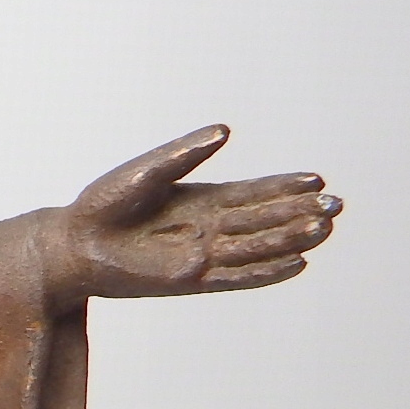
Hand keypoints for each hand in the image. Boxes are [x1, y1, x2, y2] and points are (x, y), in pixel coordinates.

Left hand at [46, 124, 339, 306]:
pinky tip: (299, 262)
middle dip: (299, 212)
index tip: (318, 179)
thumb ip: (185, 153)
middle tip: (336, 204)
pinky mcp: (190, 278)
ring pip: (257, 246)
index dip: (284, 186)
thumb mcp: (146, 171)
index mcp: (200, 200)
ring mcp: (201, 254)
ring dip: (291, 238)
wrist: (72, 243)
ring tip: (326, 227)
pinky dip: (268, 270)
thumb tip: (225, 130)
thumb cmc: (103, 205)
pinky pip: (237, 275)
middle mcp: (207, 227)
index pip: (253, 193)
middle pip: (264, 219)